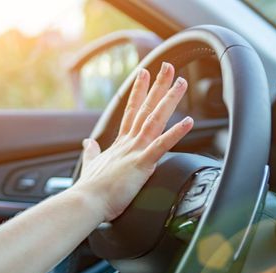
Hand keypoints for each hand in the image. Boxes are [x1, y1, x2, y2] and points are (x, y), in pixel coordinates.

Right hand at [73, 62, 192, 221]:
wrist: (86, 202)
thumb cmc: (90, 189)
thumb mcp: (91, 165)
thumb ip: (91, 152)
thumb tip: (87, 142)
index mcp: (120, 143)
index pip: (131, 111)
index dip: (139, 91)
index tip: (144, 73)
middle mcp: (128, 142)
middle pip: (146, 108)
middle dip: (158, 86)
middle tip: (169, 67)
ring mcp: (135, 150)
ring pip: (155, 119)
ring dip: (169, 100)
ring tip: (181, 83)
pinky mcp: (141, 164)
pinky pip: (162, 145)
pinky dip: (176, 133)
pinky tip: (189, 121)